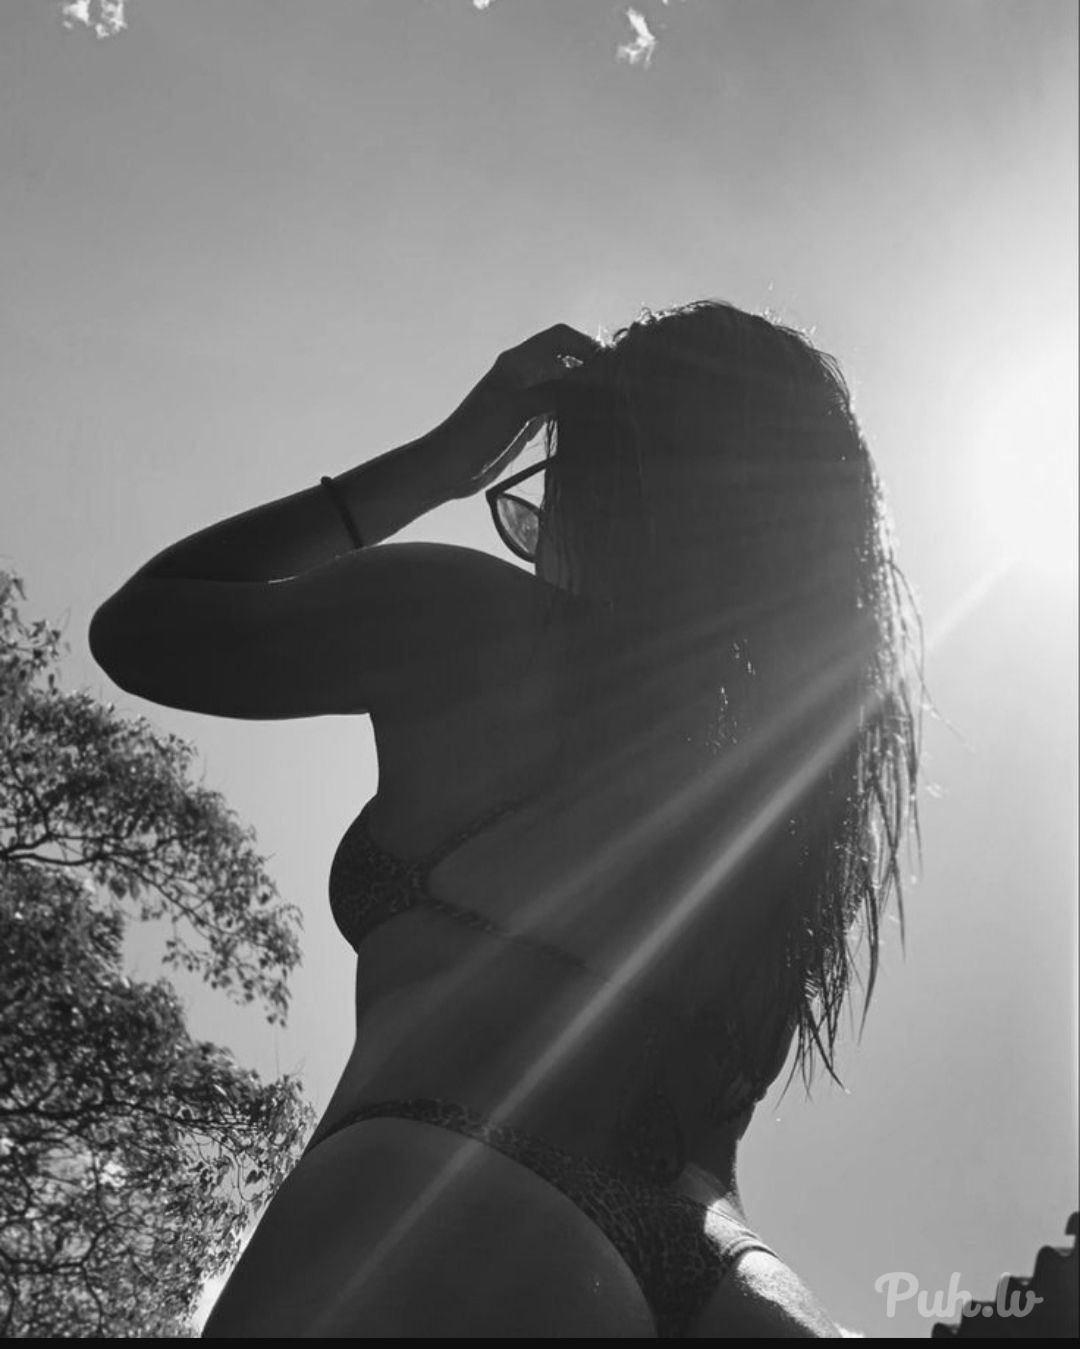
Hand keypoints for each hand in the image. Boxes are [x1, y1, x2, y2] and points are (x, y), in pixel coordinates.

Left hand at [446, 324, 602, 493]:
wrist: (450, 466)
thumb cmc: (477, 432)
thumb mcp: (518, 408)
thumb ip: (556, 392)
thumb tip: (595, 385)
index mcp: (518, 361)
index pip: (559, 337)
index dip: (585, 344)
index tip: (608, 365)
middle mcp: (525, 375)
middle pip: (566, 359)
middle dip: (590, 369)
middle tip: (616, 389)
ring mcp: (527, 398)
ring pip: (565, 385)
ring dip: (585, 392)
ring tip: (610, 406)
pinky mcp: (528, 421)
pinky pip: (559, 408)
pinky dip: (576, 411)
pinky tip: (592, 423)